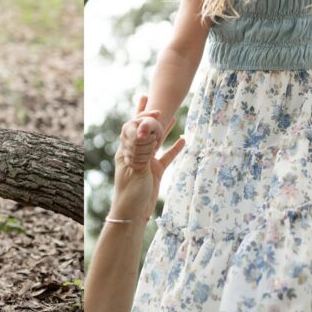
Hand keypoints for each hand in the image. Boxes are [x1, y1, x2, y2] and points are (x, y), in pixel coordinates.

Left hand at [110, 95, 185, 222]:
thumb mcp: (137, 170)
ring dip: (163, 129)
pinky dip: (175, 148)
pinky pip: (166, 156)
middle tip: (149, 97)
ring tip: (171, 115)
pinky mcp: (155, 172)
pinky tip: (185, 139)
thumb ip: (142, 151)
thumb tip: (146, 131)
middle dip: (146, 115)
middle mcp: (135, 153)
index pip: (132, 128)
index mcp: (126, 151)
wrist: (132, 215)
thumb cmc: (131, 195)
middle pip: (141, 130)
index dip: (142, 117)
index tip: (155, 111)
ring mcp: (146, 162)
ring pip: (156, 141)